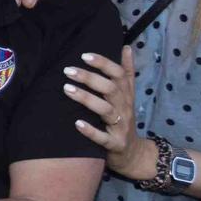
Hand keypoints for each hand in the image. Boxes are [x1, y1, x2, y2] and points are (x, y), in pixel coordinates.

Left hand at [66, 47, 152, 180]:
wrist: (133, 153)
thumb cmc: (124, 119)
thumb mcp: (128, 96)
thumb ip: (127, 72)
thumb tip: (126, 47)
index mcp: (127, 95)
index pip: (119, 74)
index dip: (103, 63)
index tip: (84, 55)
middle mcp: (125, 108)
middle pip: (111, 89)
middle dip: (90, 78)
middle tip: (68, 70)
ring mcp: (121, 127)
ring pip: (106, 110)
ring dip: (87, 99)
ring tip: (67, 89)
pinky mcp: (115, 144)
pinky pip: (103, 138)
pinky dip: (91, 131)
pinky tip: (76, 123)